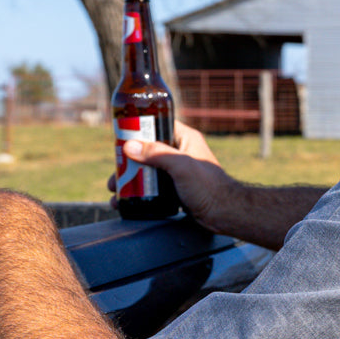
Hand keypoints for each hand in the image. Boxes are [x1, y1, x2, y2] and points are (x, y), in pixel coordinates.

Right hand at [109, 120, 235, 230]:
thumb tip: (129, 146)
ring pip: (147, 170)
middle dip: (127, 162)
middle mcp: (180, 152)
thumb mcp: (182, 166)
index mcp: (185, 139)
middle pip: (147, 150)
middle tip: (114, 175)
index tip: (119, 138)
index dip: (137, 129)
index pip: (157, 125)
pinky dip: (138, 191)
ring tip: (115, 192)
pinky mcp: (175, 188)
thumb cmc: (209, 187)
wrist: (224, 213)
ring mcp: (177, 171)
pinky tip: (125, 202)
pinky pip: (152, 186)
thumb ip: (157, 154)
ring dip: (129, 179)